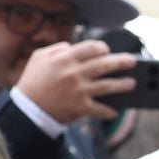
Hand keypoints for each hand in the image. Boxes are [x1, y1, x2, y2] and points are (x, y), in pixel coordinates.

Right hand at [15, 40, 136, 122]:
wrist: (26, 108)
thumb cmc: (32, 81)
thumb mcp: (39, 58)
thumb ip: (57, 49)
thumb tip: (72, 46)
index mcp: (65, 59)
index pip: (91, 48)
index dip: (102, 48)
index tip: (107, 50)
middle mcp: (75, 73)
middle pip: (105, 64)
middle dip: (121, 62)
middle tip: (132, 62)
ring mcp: (80, 90)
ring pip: (108, 86)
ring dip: (123, 84)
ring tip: (131, 83)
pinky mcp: (81, 107)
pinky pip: (100, 109)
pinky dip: (109, 111)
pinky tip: (116, 111)